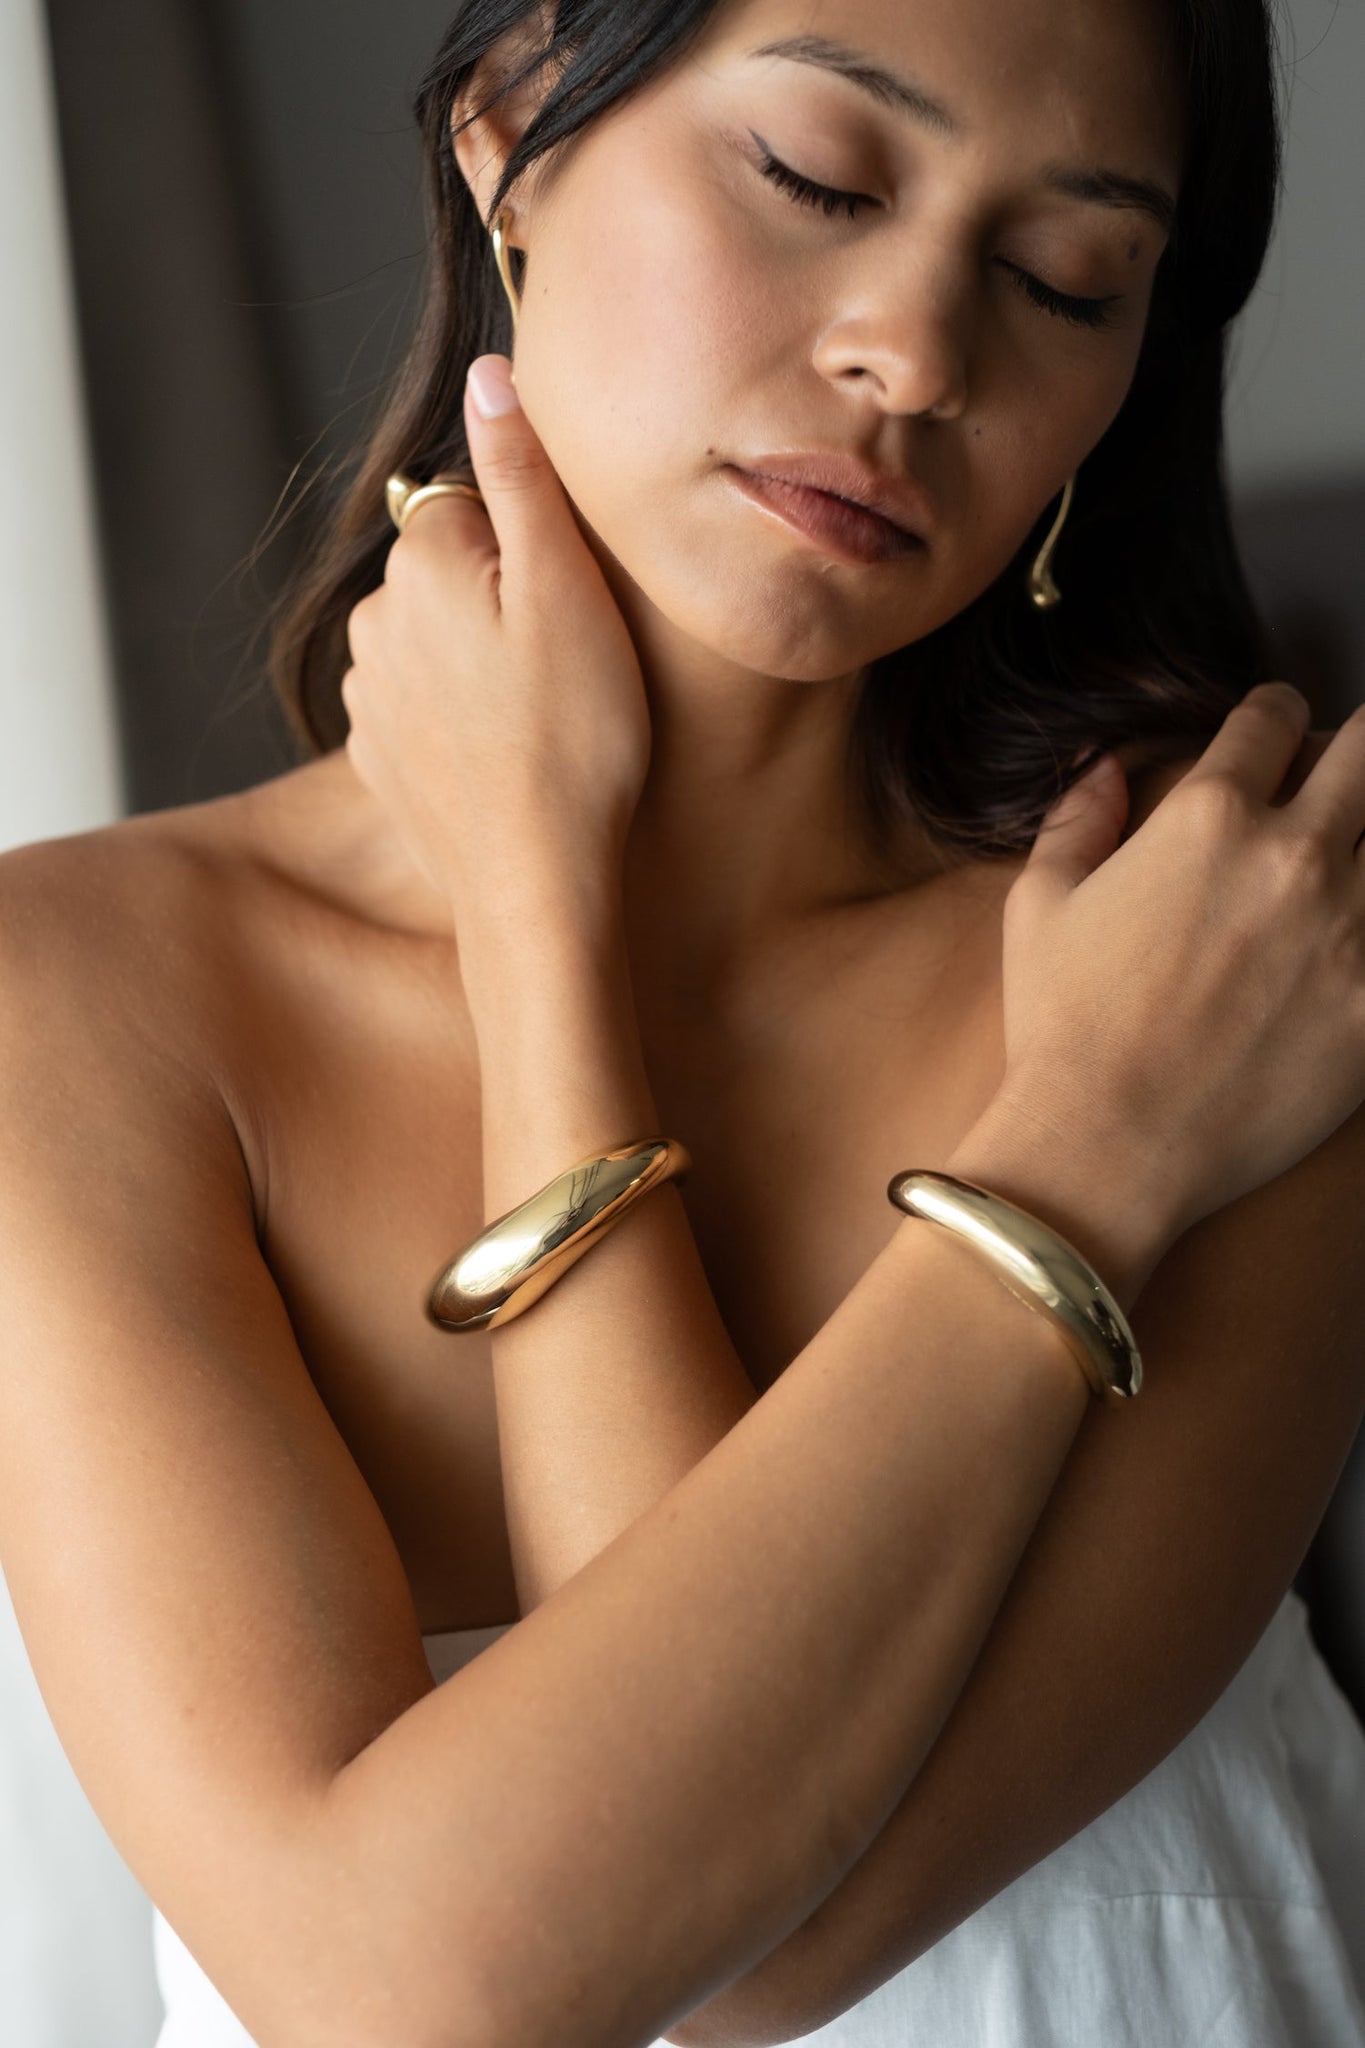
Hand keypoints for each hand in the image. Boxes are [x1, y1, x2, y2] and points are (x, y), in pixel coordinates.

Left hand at [341, 354, 651, 936]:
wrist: (534, 882)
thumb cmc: (574, 736)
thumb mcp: (568, 589)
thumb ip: (522, 474)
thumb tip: (488, 376)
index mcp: (422, 561)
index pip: (476, 501)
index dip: (537, 547)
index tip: (573, 608)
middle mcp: (376, 618)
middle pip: (453, 570)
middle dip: (504, 600)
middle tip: (568, 667)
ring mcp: (371, 693)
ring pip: (438, 639)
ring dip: (480, 661)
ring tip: (542, 718)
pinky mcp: (378, 757)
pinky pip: (426, 706)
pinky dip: (462, 719)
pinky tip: (509, 757)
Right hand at [994, 684, 1364, 1245]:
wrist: (1110, 1145)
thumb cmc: (1064, 1027)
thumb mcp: (1038, 906)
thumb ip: (1078, 820)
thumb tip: (1106, 771)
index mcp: (1207, 818)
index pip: (1274, 717)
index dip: (1274, 715)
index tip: (1276, 731)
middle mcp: (1294, 854)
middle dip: (1355, 749)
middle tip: (1339, 779)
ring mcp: (1352, 928)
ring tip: (1345, 862)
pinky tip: (1352, 934)